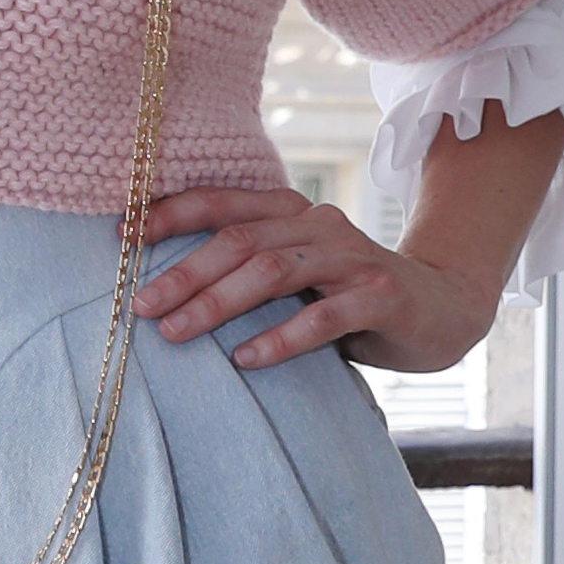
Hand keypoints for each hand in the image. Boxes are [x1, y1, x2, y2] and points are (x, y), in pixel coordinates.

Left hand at [133, 188, 492, 371]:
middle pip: (239, 241)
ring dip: (217, 302)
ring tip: (174, 332)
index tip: (121, 237)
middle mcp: (320, 225)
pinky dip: (279, 339)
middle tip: (139, 306)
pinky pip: (323, 317)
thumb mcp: (296, 276)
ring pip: (273, 272)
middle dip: (183, 272)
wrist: (443, 309)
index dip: (171, 214)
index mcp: (292, 213)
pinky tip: (244, 359)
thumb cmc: (348, 296)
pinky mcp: (383, 296)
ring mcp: (354, 258)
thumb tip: (160, 292)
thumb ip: (247, 272)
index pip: (223, 204)